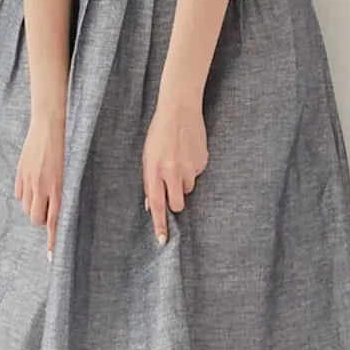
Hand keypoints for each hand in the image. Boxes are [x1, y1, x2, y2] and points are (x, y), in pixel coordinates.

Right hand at [15, 110, 64, 258]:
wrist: (48, 127)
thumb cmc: (62, 149)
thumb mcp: (66, 172)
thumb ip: (58, 192)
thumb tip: (52, 211)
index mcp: (58, 188)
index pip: (54, 221)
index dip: (52, 240)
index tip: (51, 256)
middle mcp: (42, 187)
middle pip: (36, 218)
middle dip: (41, 219)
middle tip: (47, 208)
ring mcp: (29, 180)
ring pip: (26, 208)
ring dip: (33, 207)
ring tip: (40, 194)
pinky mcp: (20, 173)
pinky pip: (18, 194)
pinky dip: (24, 194)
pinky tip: (31, 184)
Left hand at [142, 97, 207, 244]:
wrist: (179, 109)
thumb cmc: (159, 133)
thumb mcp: (147, 156)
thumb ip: (149, 182)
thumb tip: (151, 205)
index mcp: (154, 170)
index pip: (156, 204)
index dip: (160, 224)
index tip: (162, 240)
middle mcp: (172, 171)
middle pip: (178, 204)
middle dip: (176, 201)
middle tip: (172, 185)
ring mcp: (189, 166)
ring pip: (189, 189)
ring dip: (184, 181)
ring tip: (179, 160)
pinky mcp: (202, 161)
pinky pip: (197, 174)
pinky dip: (193, 168)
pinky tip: (188, 151)